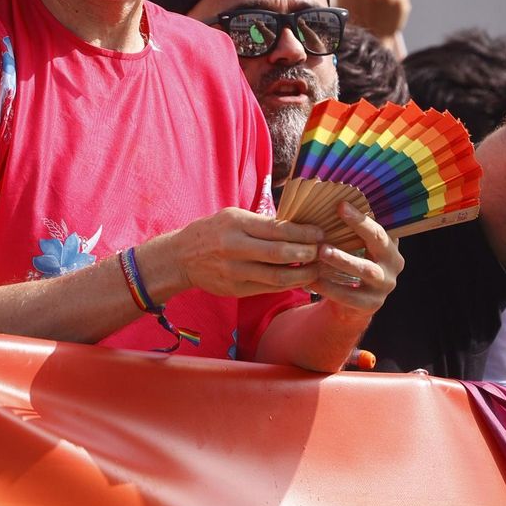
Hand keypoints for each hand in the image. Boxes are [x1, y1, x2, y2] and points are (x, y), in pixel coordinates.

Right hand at [164, 208, 326, 297]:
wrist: (181, 257)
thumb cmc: (213, 231)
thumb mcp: (233, 216)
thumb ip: (261, 222)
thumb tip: (297, 226)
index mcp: (236, 223)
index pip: (277, 229)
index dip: (302, 232)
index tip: (320, 233)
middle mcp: (234, 247)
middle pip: (280, 253)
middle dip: (308, 253)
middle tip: (324, 251)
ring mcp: (234, 271)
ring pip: (277, 276)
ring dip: (303, 273)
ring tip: (318, 268)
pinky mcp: (235, 289)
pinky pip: (269, 288)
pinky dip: (288, 284)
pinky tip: (300, 279)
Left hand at [308, 202, 401, 318]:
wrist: (354, 304)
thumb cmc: (352, 265)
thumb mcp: (356, 247)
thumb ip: (349, 230)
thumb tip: (328, 200)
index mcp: (390, 244)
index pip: (379, 225)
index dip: (361, 215)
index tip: (340, 204)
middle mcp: (393, 262)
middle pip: (379, 241)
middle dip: (359, 227)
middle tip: (336, 215)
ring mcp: (385, 284)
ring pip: (366, 270)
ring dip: (343, 259)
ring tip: (322, 252)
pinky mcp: (372, 304)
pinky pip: (350, 295)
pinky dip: (329, 287)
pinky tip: (312, 279)